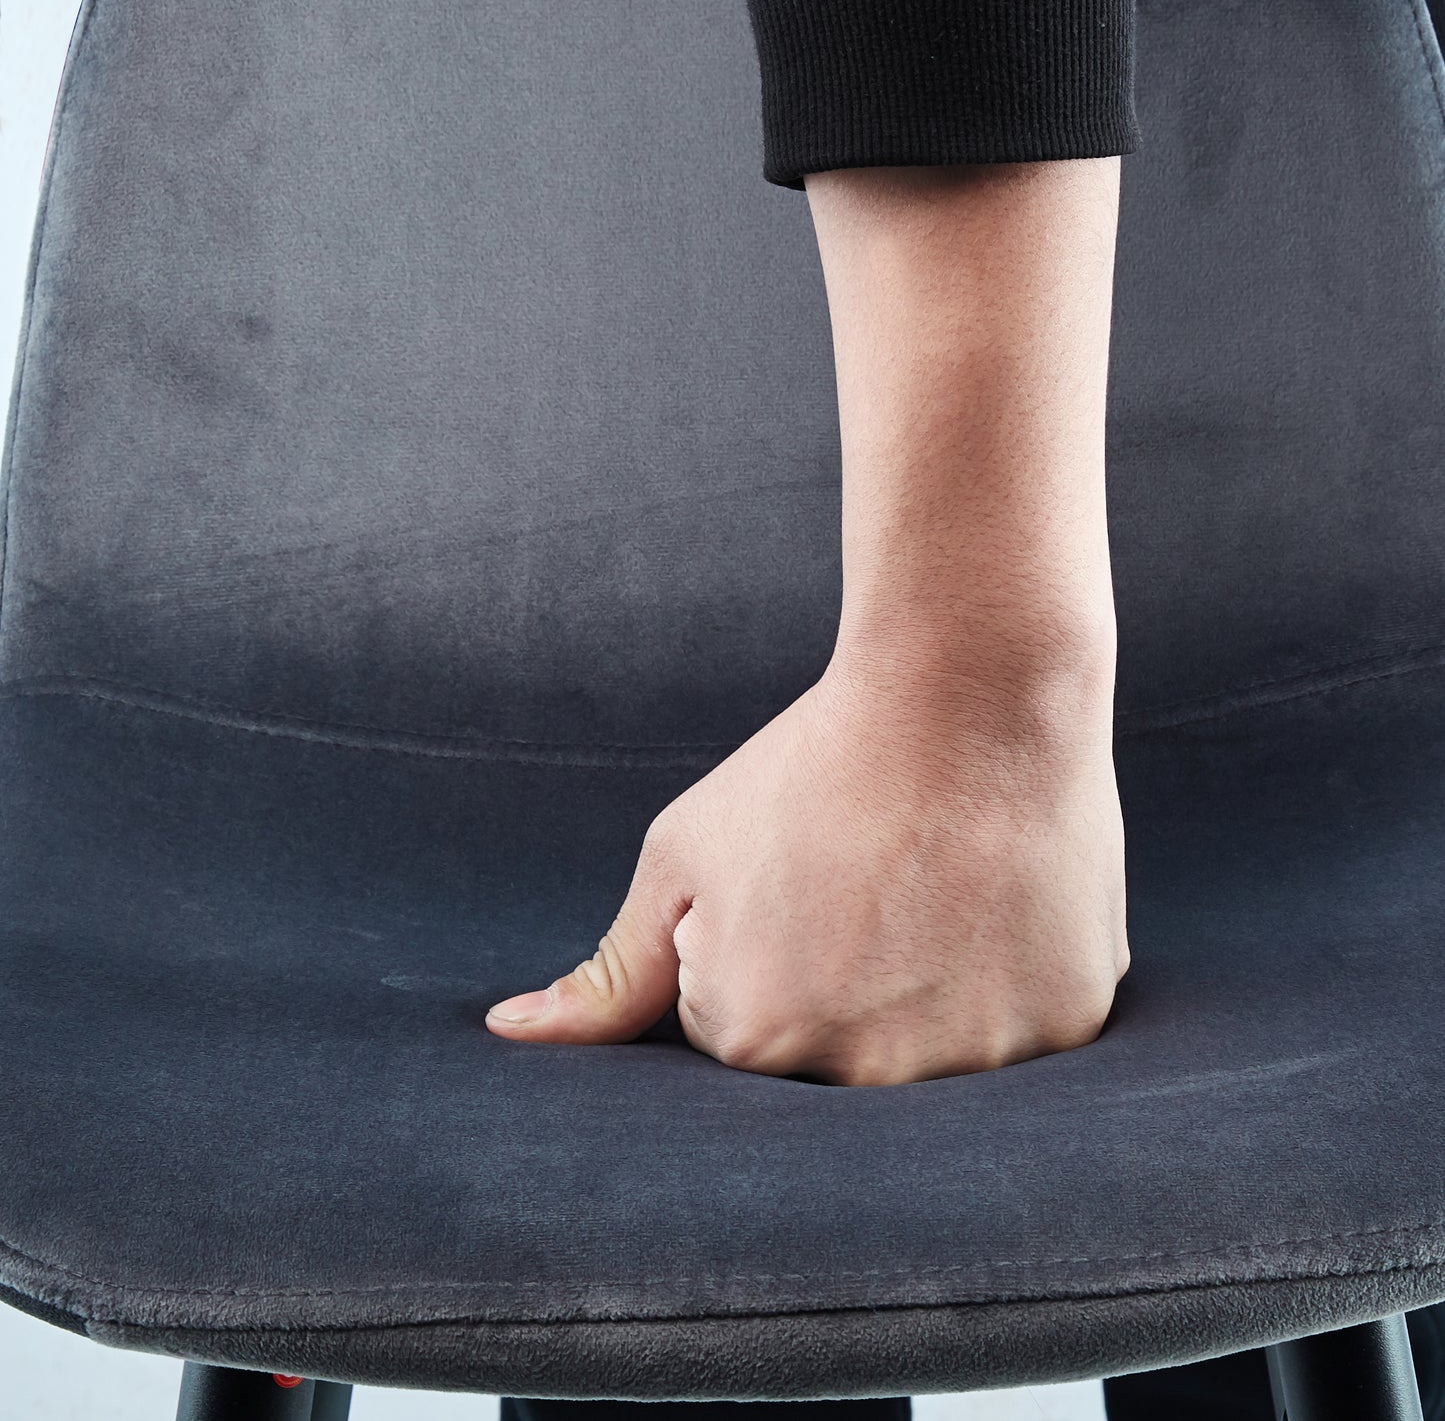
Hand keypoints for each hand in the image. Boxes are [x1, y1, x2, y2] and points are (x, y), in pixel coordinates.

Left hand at [484, 652, 1128, 1085]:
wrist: (968, 689)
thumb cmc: (810, 767)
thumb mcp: (682, 859)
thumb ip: (608, 974)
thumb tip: (511, 1035)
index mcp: (751, 1039)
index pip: (735, 1038)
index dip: (764, 952)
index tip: (800, 886)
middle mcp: (861, 1076)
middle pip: (829, 1061)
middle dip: (837, 986)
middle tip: (869, 884)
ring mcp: (974, 1061)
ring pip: (930, 1053)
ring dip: (927, 987)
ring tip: (934, 887)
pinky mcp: (1065, 1029)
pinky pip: (1016, 1028)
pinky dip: (1003, 974)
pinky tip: (993, 901)